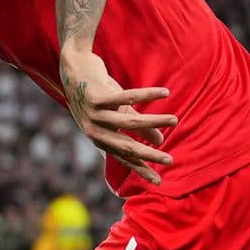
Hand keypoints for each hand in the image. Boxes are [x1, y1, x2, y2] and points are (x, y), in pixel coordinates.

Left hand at [59, 49, 175, 185]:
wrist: (74, 68)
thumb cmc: (97, 93)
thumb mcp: (117, 113)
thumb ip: (136, 127)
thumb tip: (160, 141)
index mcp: (98, 138)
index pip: (122, 157)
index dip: (140, 169)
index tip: (157, 182)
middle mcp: (94, 130)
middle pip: (126, 146)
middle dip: (149, 155)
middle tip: (169, 161)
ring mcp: (94, 114)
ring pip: (130, 121)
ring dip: (155, 121)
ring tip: (175, 120)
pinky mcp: (97, 96)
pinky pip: (128, 97)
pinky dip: (148, 95)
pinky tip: (165, 93)